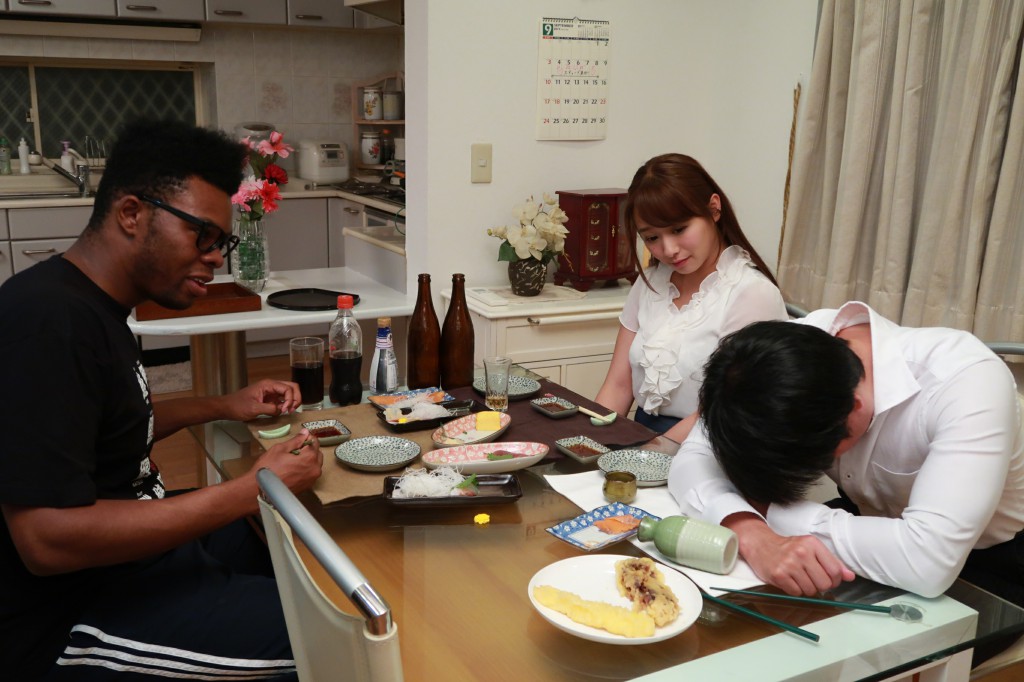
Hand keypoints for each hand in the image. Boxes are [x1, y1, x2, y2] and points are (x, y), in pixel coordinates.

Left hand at [226, 379, 302, 420]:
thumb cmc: (237, 406)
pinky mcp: (270, 399)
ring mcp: (271, 392)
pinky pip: (282, 400)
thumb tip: (281, 411)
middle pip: (292, 387)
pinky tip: (283, 412)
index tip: (285, 410)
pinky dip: (286, 405)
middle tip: (292, 409)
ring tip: (288, 411)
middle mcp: (271, 386)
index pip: (287, 388)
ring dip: (292, 401)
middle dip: (295, 398)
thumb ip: (270, 409)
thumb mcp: (254, 409)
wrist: (227, 407)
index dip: (289, 400)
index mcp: (268, 384)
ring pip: (289, 393)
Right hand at [254, 430, 322, 492]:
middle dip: (308, 449)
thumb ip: (295, 440)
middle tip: (293, 449)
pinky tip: (293, 468)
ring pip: (315, 463)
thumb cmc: (268, 468)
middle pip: (317, 453)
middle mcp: (315, 469)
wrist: (260, 490)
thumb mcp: (280, 449)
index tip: (297, 439)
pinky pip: (311, 472)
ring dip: (307, 459)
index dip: (306, 438)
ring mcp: (312, 479)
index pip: (314, 442)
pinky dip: (305, 468)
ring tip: (292, 459)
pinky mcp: (307, 486)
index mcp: (310, 458)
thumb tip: (305, 432)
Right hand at [725, 513, 855, 594]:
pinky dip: (794, 590)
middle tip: (811, 579)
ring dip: (806, 588)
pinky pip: (796, 592)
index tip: (828, 579)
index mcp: (812, 544)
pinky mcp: (779, 575)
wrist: (760, 544)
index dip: (834, 580)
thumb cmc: (787, 547)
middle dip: (820, 586)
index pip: (835, 570)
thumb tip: (850, 576)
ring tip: (798, 578)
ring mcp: (789, 564)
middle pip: (824, 583)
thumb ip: (831, 562)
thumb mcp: (810, 548)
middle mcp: (801, 552)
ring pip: (810, 590)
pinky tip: (789, 580)